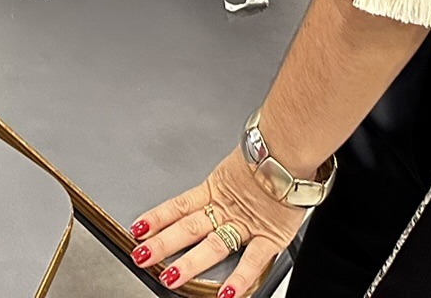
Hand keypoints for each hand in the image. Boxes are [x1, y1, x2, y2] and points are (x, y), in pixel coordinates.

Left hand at [129, 147, 306, 297]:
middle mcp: (227, 209)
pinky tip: (225, 293)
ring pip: (213, 246)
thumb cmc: (271, 153)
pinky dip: (240, 279)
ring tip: (171, 277)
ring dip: (191, 263)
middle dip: (163, 244)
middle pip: (188, 228)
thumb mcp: (239, 165)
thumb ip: (227, 180)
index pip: (178, 206)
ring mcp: (246, 224)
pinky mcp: (270, 235)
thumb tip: (216, 183)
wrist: (293, 147)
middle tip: (142, 255)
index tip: (138, 229)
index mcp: (216, 190)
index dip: (157, 217)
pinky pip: (254, 261)